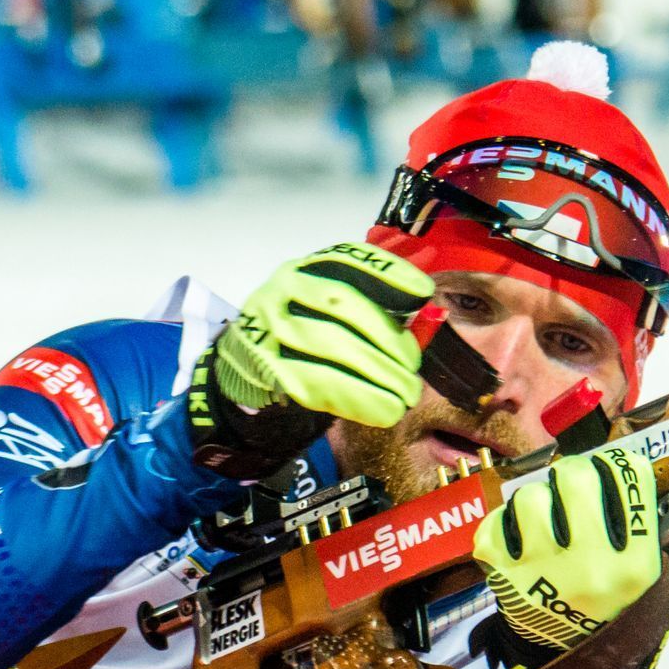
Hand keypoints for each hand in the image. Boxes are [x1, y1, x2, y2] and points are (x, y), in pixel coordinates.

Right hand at [190, 244, 430, 477]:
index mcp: (308, 269)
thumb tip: (427, 322)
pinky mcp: (264, 365)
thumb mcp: (332, 316)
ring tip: (404, 395)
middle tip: (413, 369)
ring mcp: (269, 324)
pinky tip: (383, 409)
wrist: (241, 369)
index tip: (424, 293)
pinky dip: (357, 397)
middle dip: (388, 338)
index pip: (350, 259)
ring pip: (331, 344)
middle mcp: (284, 287)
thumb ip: (376, 315)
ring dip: (377, 373)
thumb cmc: (301, 340)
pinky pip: (317, 381)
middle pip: (343, 304)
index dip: (390, 274)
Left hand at [474, 446, 660, 665]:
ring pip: (530, 496)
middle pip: (576, 476)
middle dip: (572, 473)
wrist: (568, 658)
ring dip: (536, 500)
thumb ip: (648, 527)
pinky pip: (495, 523)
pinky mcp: (505, 579)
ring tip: (544, 518)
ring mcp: (544, 574)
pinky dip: (503, 525)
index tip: (609, 470)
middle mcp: (591, 567)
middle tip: (571, 486)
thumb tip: (635, 467)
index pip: (632, 477)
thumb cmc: (610, 603)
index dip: (617, 464)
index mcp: (636, 563)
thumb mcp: (645, 574)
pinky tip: (518, 538)